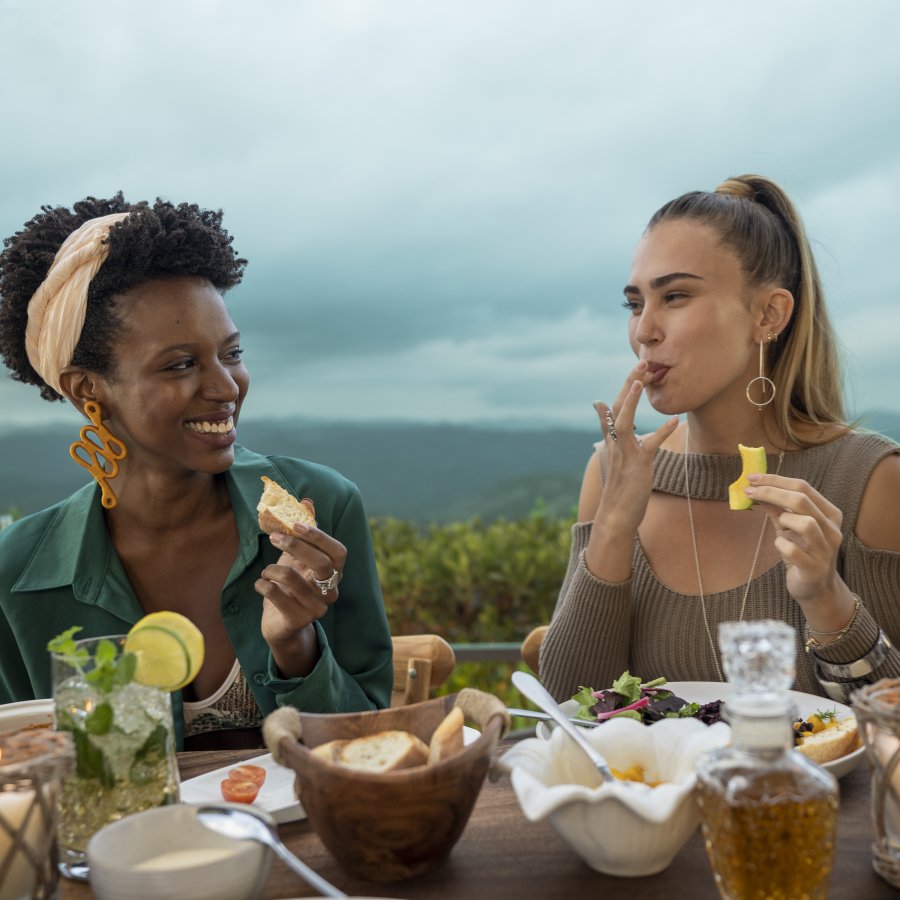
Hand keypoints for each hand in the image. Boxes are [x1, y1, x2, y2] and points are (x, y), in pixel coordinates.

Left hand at [254, 522, 347, 647]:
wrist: (280, 624)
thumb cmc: (290, 585)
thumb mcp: (296, 557)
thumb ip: (303, 532)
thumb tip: (307, 501)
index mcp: (334, 573)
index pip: (339, 552)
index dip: (320, 537)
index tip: (296, 524)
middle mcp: (331, 591)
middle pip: (323, 565)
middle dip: (297, 547)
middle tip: (274, 537)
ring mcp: (317, 608)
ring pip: (294, 580)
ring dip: (273, 569)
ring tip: (265, 571)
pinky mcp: (298, 620)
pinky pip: (277, 596)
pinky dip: (263, 585)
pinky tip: (260, 584)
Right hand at [593, 362, 677, 535]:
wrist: (616, 514)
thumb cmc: (620, 486)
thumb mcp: (614, 456)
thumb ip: (609, 431)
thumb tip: (599, 407)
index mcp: (611, 441)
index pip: (614, 409)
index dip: (624, 389)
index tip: (636, 371)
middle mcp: (615, 443)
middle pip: (618, 407)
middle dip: (629, 384)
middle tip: (642, 363)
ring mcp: (625, 453)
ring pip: (625, 421)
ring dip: (632, 399)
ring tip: (641, 380)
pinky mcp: (638, 465)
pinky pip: (649, 445)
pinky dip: (661, 432)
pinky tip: (674, 421)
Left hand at [745, 473, 847, 611]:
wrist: (816, 588)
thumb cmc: (802, 552)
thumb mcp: (789, 527)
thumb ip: (777, 508)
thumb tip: (757, 487)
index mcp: (829, 514)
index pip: (804, 487)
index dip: (776, 480)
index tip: (752, 478)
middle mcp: (832, 529)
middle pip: (802, 500)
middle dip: (771, 492)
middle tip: (749, 491)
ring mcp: (825, 550)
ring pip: (805, 523)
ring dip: (784, 519)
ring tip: (780, 525)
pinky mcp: (814, 569)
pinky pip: (793, 550)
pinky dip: (780, 544)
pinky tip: (779, 545)